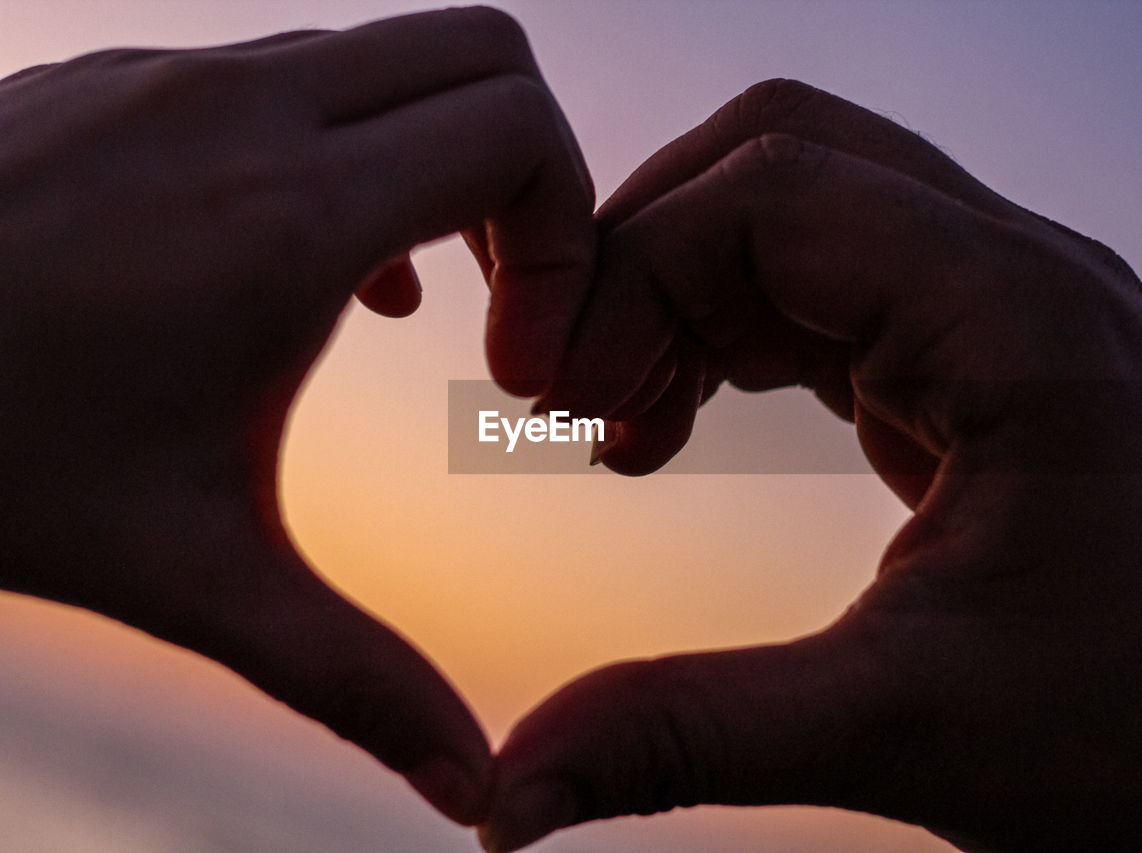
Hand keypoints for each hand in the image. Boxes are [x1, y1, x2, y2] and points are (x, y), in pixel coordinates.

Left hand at [0, 7, 592, 825]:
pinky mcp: (122, 80)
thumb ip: (358, 678)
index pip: (518, 131)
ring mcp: (172, 77)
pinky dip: (347, 151)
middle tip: (505, 294)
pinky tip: (309, 270)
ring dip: (437, 164)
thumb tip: (473, 787)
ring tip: (407, 298)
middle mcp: (238, 112)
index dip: (570, 235)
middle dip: (532, 175)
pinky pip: (292, 74)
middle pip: (485, 53)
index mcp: (286, 221)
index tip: (520, 347)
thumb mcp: (195, 577)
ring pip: (390, 60)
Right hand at [481, 79, 1141, 849]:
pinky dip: (731, 334)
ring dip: (684, 297)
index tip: (557, 400)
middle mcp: (1016, 278)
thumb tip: (512, 789)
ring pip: (797, 218)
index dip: (632, 270)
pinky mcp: (981, 364)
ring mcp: (1003, 312)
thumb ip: (691, 735)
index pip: (772, 190)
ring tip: (620, 421)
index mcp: (1018, 316)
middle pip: (778, 163)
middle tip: (573, 393)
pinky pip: (827, 292)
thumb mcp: (907, 728)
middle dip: (647, 260)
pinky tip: (684, 420)